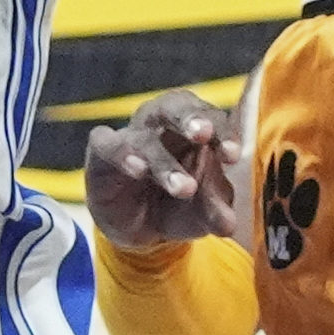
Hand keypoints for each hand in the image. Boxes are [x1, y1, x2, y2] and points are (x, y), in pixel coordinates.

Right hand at [82, 88, 243, 252]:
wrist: (136, 228)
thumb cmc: (177, 206)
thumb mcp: (200, 215)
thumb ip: (215, 213)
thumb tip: (228, 225)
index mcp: (195, 130)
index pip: (211, 118)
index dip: (223, 132)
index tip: (231, 155)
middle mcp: (162, 124)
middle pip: (176, 105)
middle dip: (191, 118)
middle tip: (203, 134)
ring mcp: (130, 137)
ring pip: (146, 137)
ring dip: (165, 162)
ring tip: (184, 188)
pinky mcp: (101, 153)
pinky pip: (107, 143)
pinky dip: (122, 153)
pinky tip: (138, 170)